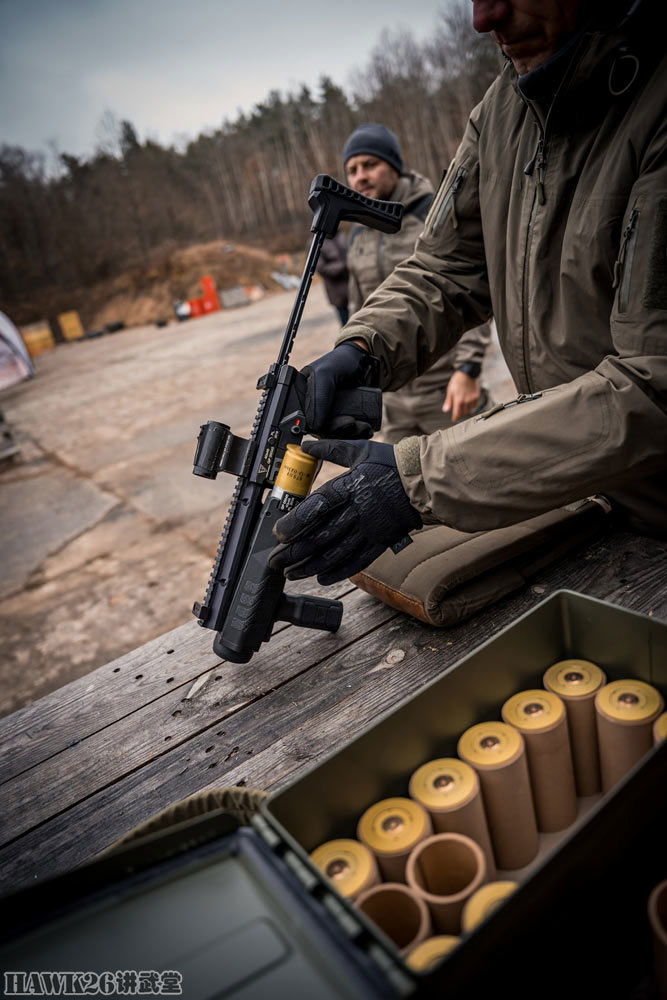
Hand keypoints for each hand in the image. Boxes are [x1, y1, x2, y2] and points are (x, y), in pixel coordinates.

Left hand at [269, 438, 421, 584]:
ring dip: (310, 566)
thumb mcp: (359, 450)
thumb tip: (306, 444)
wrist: (424, 482)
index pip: (316, 508)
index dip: (295, 523)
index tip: (278, 534)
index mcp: (348, 487)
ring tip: (291, 573)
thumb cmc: (390, 464)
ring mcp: (368, 530)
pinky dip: (337, 571)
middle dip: (294, 552)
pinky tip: (321, 577)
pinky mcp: (379, 542)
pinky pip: (356, 561)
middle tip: (275, 561)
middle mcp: (356, 512)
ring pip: (335, 553)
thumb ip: (330, 448)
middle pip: (320, 536)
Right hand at [302, 341, 377, 437]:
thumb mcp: (326, 373)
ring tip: (363, 425)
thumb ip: (318, 395)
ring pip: (334, 435)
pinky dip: (356, 435)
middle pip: (320, 431)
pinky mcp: (341, 419)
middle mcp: (312, 408)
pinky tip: (365, 429)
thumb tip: (314, 425)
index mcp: (300, 396)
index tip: (334, 425)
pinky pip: (345, 434)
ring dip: (349, 435)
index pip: (303, 421)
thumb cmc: (342, 361)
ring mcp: (327, 415)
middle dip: (337, 431)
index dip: (318, 427)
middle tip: (352, 422)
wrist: (364, 362)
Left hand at [443, 371, 480, 421]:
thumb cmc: (457, 381)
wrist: (467, 373)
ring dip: (466, 411)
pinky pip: (475, 405)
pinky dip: (472, 407)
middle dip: (460, 414)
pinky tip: (469, 405)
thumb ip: (448, 401)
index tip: (454, 419)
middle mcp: (466, 401)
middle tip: (458, 413)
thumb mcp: (450, 390)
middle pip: (464, 413)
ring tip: (463, 409)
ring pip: (470, 410)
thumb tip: (445, 410)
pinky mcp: (477, 396)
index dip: (455, 418)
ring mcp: (472, 399)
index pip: (457, 414)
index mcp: (458, 400)